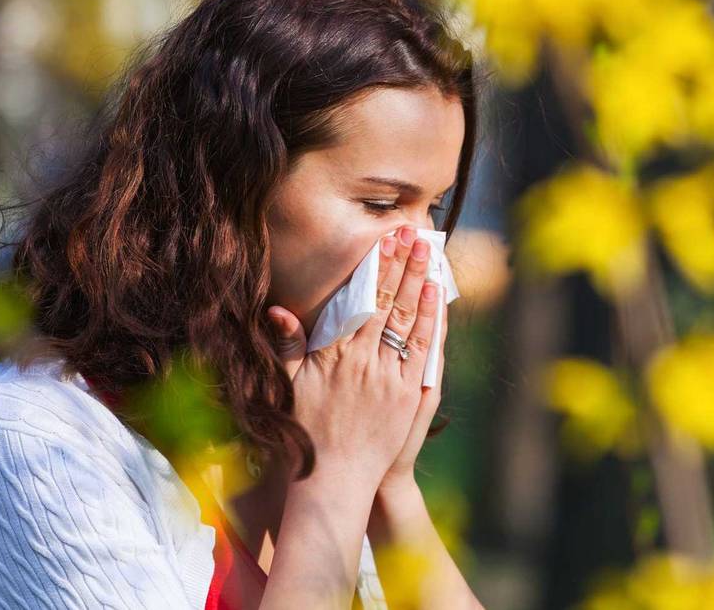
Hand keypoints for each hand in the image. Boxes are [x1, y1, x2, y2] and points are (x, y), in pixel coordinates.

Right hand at [265, 224, 442, 492]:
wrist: (335, 479)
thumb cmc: (307, 432)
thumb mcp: (289, 386)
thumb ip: (287, 346)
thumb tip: (278, 310)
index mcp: (334, 356)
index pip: (359, 301)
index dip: (374, 268)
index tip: (384, 241)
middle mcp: (363, 362)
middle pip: (387, 302)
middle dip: (401, 265)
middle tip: (412, 234)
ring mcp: (389, 378)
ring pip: (408, 320)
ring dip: (419, 283)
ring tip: (427, 254)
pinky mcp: (408, 396)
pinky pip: (422, 350)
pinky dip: (430, 321)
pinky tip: (435, 296)